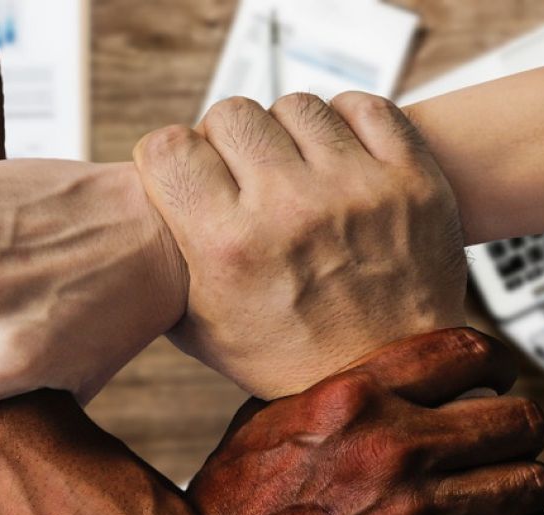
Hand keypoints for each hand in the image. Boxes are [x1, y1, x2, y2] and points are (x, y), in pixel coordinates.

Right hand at [134, 92, 467, 398]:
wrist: (388, 380)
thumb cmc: (288, 358)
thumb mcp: (202, 329)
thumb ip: (164, 266)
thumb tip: (132, 217)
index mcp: (229, 248)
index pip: (169, 147)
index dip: (170, 158)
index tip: (185, 175)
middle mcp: (290, 210)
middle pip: (231, 114)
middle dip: (225, 142)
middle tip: (241, 177)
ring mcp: (356, 189)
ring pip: (295, 106)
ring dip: (285, 133)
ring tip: (293, 172)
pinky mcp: (411, 179)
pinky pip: (365, 108)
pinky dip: (345, 125)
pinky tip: (337, 159)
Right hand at [190, 329, 543, 514]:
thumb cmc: (234, 506)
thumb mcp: (265, 422)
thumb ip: (328, 390)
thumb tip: (372, 369)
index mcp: (353, 398)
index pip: (466, 354)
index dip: (498, 361)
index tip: (500, 375)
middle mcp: (392, 449)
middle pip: (518, 420)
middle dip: (522, 428)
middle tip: (512, 439)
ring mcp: (415, 514)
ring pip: (532, 481)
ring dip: (531, 484)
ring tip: (519, 489)